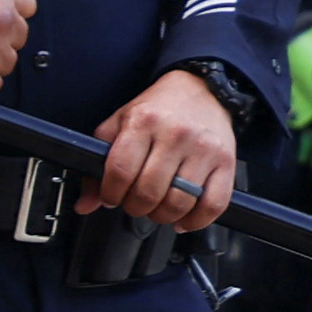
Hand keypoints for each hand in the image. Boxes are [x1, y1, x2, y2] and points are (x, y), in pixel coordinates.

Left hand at [89, 67, 237, 232]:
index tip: (111, 198)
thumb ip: (99, 162)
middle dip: (135, 207)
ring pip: (179, 202)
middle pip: (148, 191)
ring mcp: (203, 150)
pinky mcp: (226, 163)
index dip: (111, 193)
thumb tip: (85, 204)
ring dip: (162, 216)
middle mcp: (174, 135)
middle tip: (134, 205)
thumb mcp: (119, 124)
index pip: (121, 170)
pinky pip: (213, 204)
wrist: (202, 90)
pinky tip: (183, 219)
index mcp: (142, 122)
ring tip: (156, 210)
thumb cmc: (157, 110)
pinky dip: (196, 221)